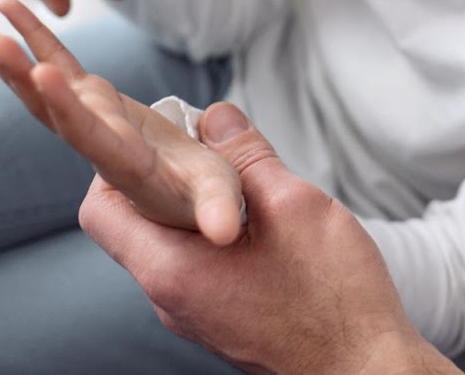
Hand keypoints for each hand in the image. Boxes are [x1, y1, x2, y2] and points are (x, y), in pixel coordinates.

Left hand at [0, 0, 245, 245]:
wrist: (188, 200)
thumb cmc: (209, 198)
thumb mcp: (220, 200)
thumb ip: (219, 210)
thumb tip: (222, 231)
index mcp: (127, 166)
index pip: (91, 137)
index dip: (67, 108)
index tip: (42, 74)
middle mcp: (99, 145)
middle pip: (52, 112)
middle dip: (21, 76)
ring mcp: (92, 122)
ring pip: (43, 93)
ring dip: (12, 61)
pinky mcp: (95, 104)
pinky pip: (60, 69)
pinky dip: (36, 41)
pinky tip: (10, 14)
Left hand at [82, 103, 461, 374]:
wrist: (364, 370)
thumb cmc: (334, 300)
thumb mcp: (295, 207)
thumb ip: (250, 158)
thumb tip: (216, 116)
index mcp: (172, 272)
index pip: (101, 209)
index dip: (115, 160)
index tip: (158, 132)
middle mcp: (170, 299)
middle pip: (135, 224)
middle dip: (163, 176)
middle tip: (207, 145)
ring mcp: (195, 315)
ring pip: (171, 244)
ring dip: (194, 205)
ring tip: (244, 180)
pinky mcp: (222, 321)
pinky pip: (199, 266)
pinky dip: (215, 233)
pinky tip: (262, 220)